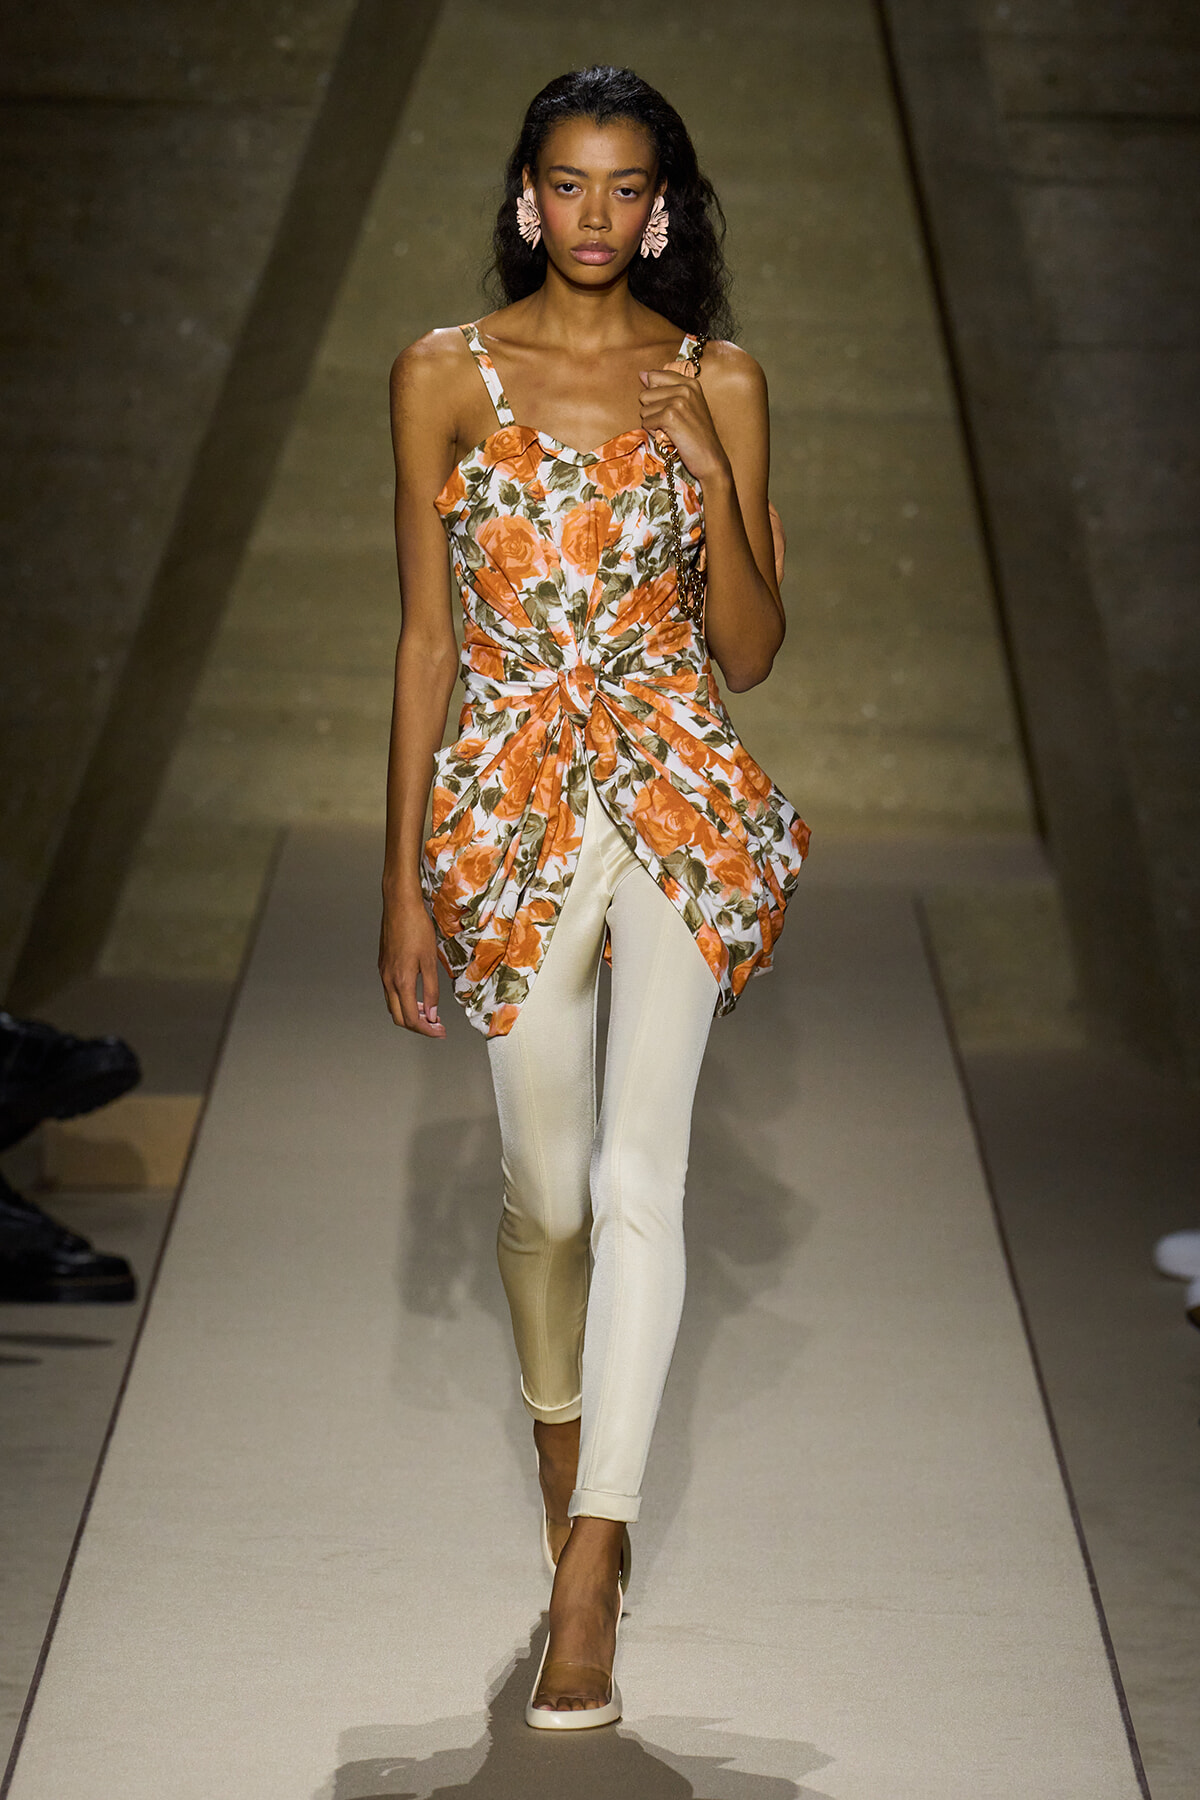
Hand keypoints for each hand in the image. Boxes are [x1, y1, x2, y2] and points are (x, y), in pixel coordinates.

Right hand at [379, 891, 446, 1036]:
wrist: (399, 904)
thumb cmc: (416, 927)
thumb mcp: (430, 960)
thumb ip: (431, 990)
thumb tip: (432, 1014)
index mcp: (401, 981)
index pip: (411, 1018)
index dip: (427, 1030)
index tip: (440, 1031)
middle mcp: (388, 980)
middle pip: (399, 1017)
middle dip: (419, 1026)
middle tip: (437, 1027)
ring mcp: (383, 973)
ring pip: (393, 1006)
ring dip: (410, 1014)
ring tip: (429, 1013)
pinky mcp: (383, 965)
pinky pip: (391, 992)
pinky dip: (404, 1001)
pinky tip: (417, 996)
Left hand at [637, 359, 729, 487]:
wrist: (710, 458)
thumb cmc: (697, 435)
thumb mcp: (688, 405)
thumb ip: (666, 388)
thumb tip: (642, 374)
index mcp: (690, 382)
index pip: (654, 376)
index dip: (655, 395)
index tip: (669, 409)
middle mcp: (685, 388)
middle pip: (645, 394)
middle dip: (652, 411)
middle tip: (671, 423)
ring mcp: (678, 401)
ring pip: (644, 409)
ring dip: (653, 423)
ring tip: (671, 430)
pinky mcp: (670, 416)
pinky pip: (646, 422)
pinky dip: (654, 433)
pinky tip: (669, 437)